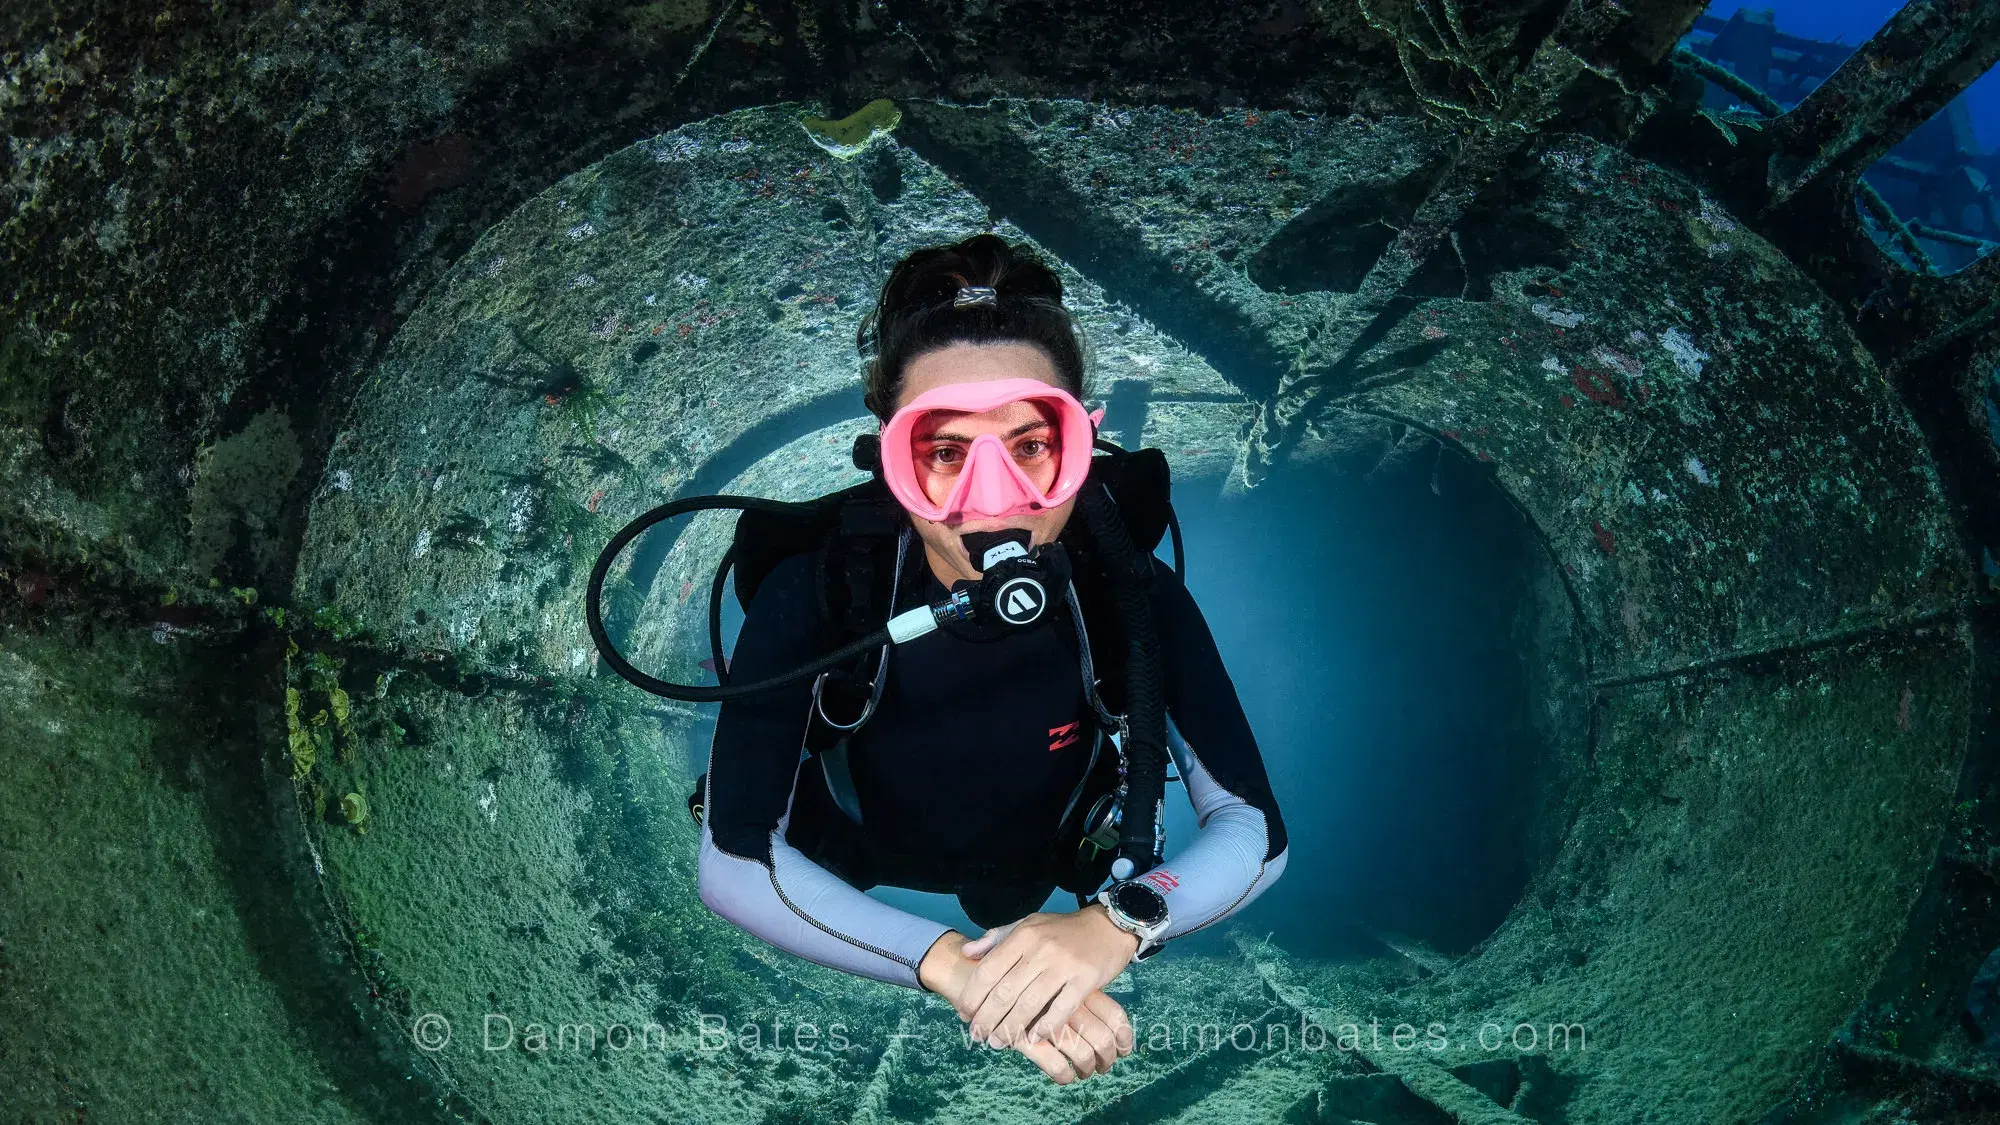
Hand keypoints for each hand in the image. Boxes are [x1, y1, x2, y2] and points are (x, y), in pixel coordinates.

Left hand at [958, 906, 1139, 1051]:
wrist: (1108, 926)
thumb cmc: (1063, 929)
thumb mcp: (1028, 924)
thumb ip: (996, 938)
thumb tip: (965, 953)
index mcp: (1023, 935)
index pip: (988, 970)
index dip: (973, 995)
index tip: (964, 1013)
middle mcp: (1041, 949)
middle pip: (1005, 991)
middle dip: (987, 1018)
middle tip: (977, 1035)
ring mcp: (1064, 965)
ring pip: (1030, 1004)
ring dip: (1010, 1028)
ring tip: (998, 1042)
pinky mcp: (1085, 980)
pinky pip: (1061, 1009)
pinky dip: (1045, 1027)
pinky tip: (1033, 1039)